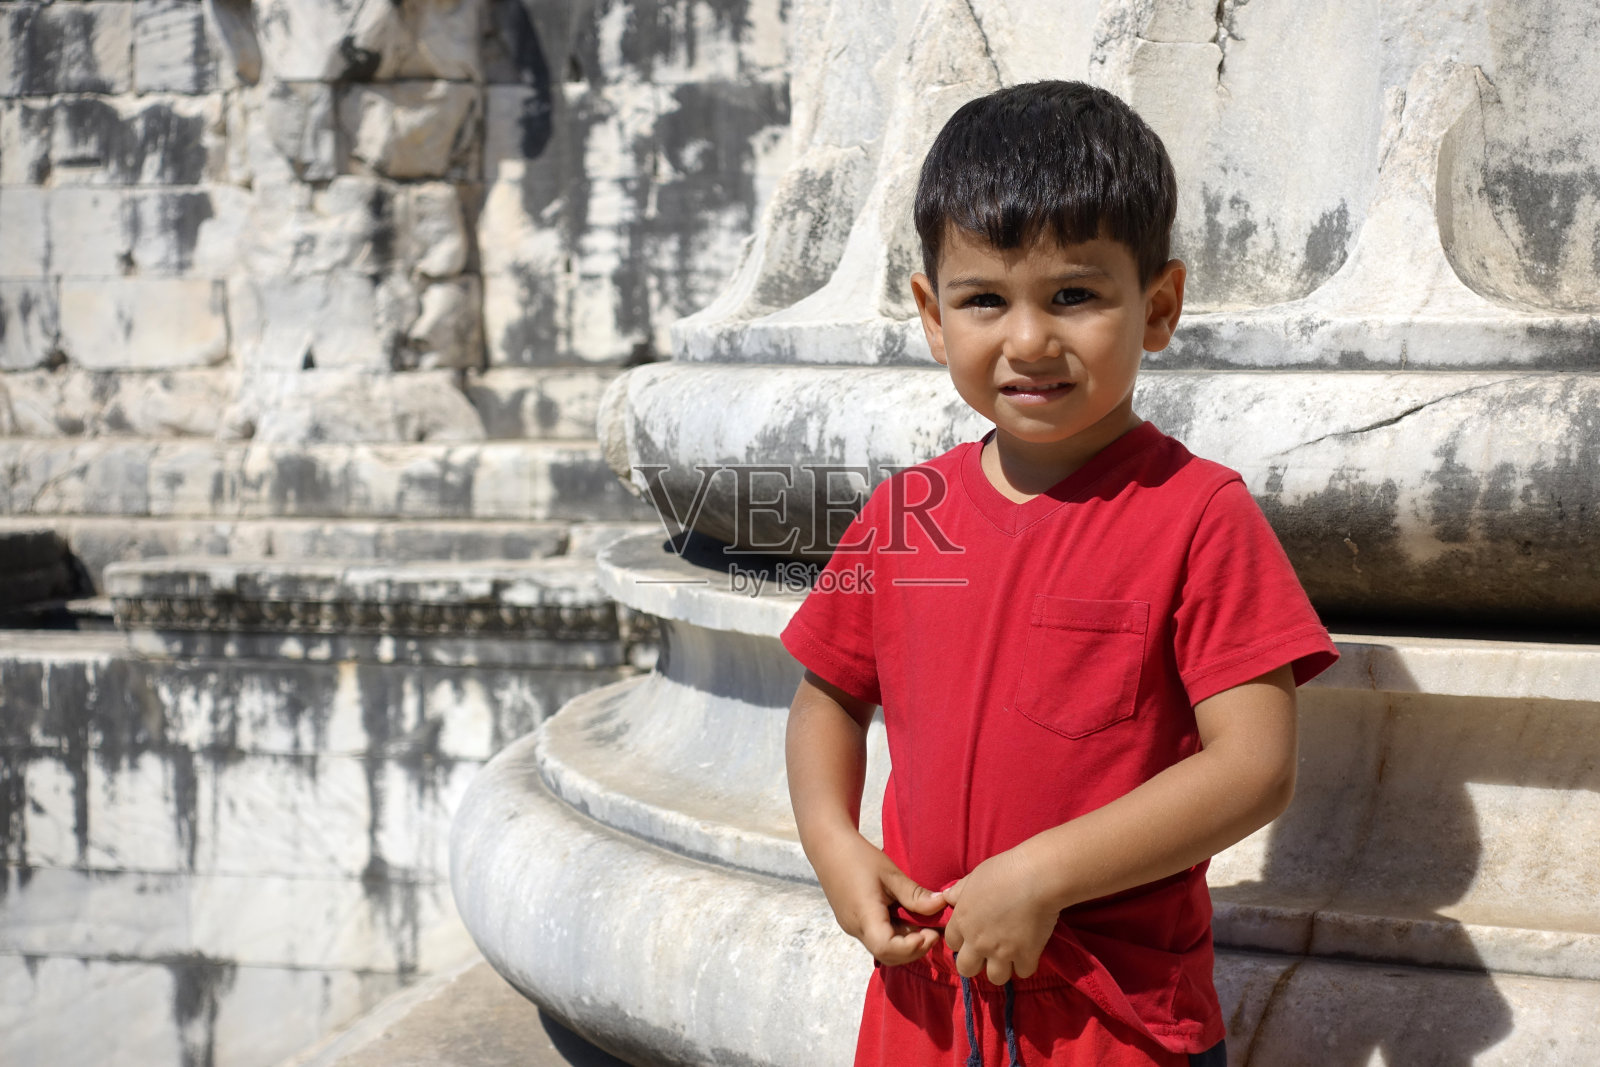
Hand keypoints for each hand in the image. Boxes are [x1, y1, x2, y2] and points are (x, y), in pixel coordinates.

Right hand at [812, 832, 946, 964]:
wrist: (828, 845)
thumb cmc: (858, 856)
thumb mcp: (890, 874)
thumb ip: (915, 895)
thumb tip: (943, 905)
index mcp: (864, 915)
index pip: (887, 949)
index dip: (912, 948)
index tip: (932, 933)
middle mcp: (855, 927)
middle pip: (887, 955)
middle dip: (914, 950)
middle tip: (935, 932)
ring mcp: (852, 926)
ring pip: (882, 947)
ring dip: (905, 942)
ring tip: (925, 925)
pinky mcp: (853, 921)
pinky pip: (876, 936)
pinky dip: (895, 934)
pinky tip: (907, 919)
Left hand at [943, 845, 1059, 984]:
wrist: (1035, 877)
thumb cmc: (1003, 870)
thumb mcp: (974, 877)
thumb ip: (959, 891)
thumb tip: (947, 897)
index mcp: (962, 921)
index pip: (951, 944)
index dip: (962, 941)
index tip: (973, 935)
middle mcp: (977, 941)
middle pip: (966, 969)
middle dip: (976, 964)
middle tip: (989, 953)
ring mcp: (1001, 952)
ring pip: (995, 978)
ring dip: (1003, 968)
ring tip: (1011, 954)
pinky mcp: (1025, 956)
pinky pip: (1023, 972)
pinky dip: (1027, 963)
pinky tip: (1030, 950)